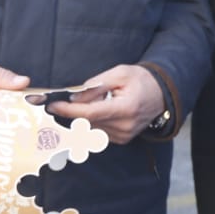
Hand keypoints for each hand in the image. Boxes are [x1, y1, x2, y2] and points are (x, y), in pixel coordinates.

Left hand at [48, 64, 163, 143]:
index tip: (52, 105)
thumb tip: (73, 98)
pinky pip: (98, 131)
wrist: (162, 94)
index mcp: (126, 108)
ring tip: (93, 102)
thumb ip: (95, 85)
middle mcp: (125, 126)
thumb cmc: (141, 80)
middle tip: (62, 101)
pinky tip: (100, 110)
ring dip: (83, 117)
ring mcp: (124, 135)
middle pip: (87, 122)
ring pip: (90, 128)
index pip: (90, 113)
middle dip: (72, 112)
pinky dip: (93, 122)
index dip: (68, 110)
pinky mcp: (122, 139)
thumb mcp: (119, 74)